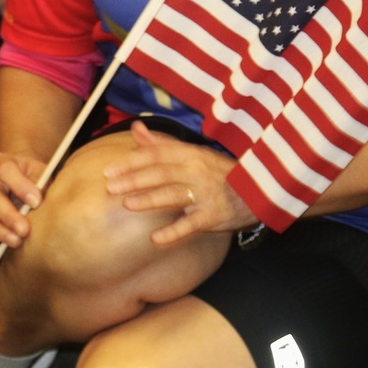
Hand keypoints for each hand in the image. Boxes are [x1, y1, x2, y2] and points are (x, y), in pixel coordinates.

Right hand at [0, 151, 45, 264]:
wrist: (19, 178)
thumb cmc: (31, 176)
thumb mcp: (39, 170)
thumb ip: (42, 181)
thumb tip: (42, 200)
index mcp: (0, 164)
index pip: (5, 170)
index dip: (20, 186)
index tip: (37, 201)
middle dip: (10, 217)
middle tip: (25, 230)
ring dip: (0, 233)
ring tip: (17, 242)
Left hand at [102, 121, 254, 246]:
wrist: (258, 191)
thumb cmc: (218, 172)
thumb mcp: (193, 153)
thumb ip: (161, 144)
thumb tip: (136, 129)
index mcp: (190, 154)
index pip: (156, 155)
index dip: (132, 162)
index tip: (109, 171)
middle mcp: (196, 171)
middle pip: (161, 174)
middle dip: (134, 180)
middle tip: (110, 187)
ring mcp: (205, 194)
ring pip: (173, 195)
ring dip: (149, 199)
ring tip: (127, 204)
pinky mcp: (213, 217)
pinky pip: (191, 225)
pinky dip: (174, 232)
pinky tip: (155, 238)